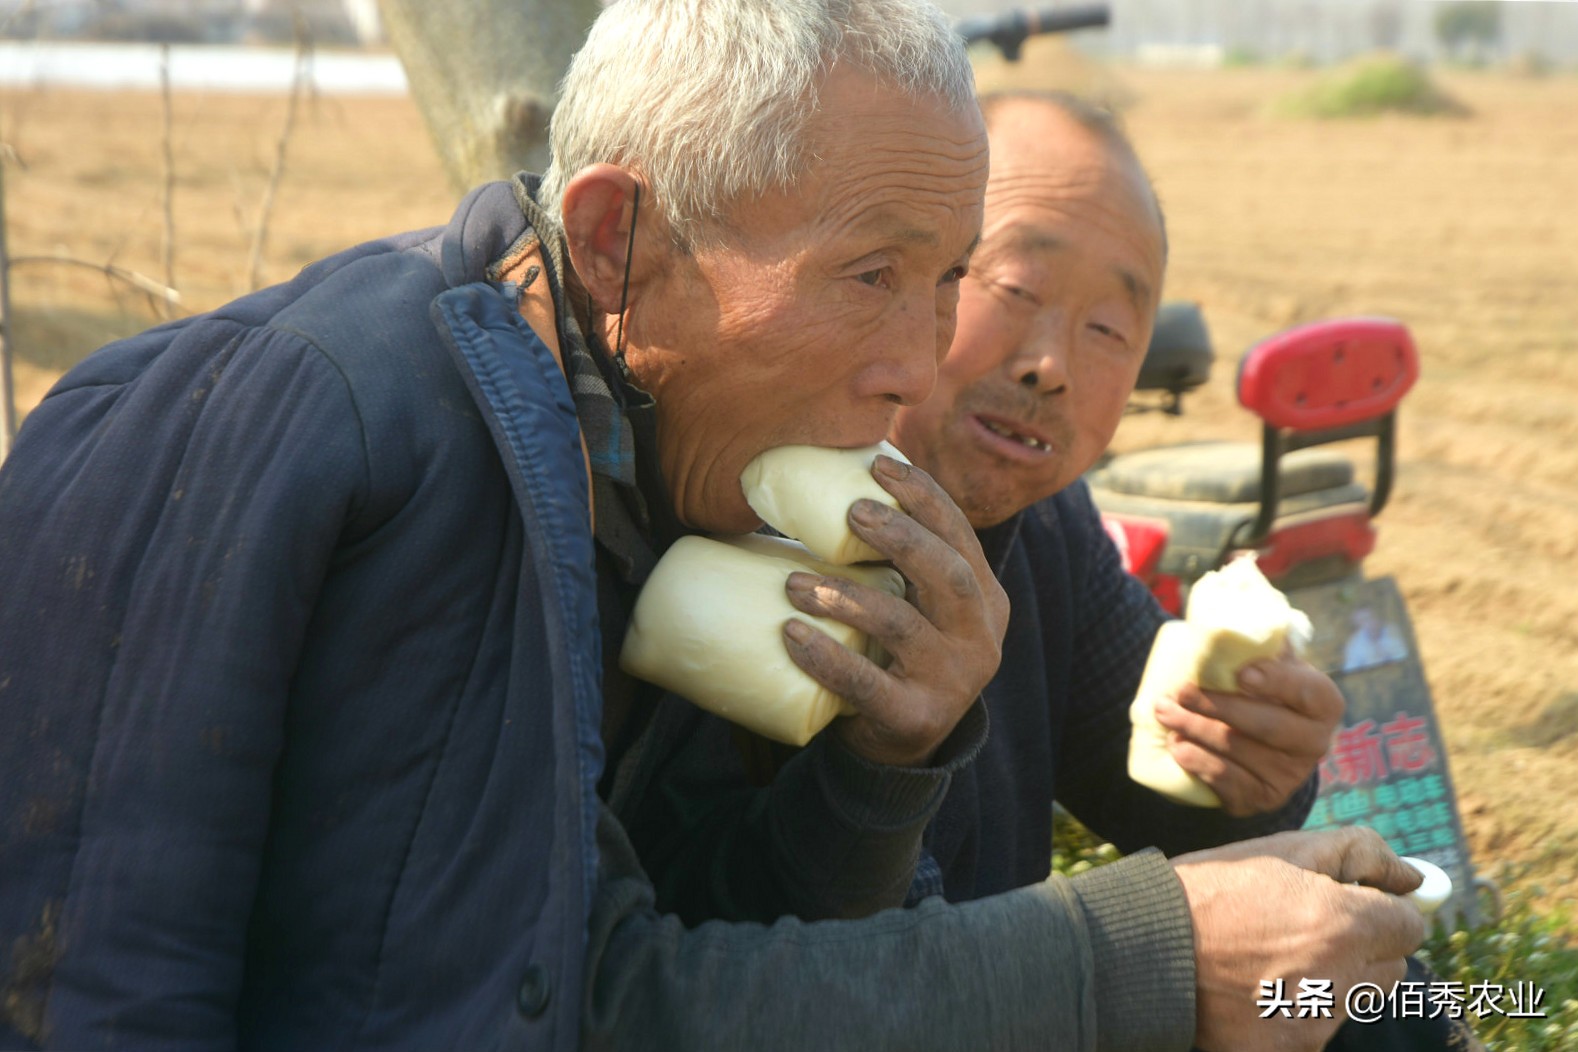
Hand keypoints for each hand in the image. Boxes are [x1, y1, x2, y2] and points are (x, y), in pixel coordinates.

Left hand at [780, 454, 1008, 766]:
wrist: (901, 747)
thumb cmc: (897, 653)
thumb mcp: (916, 605)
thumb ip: (899, 561)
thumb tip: (835, 482)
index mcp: (984, 599)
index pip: (961, 536)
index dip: (924, 497)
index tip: (880, 466)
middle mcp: (979, 638)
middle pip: (948, 575)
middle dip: (901, 537)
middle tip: (853, 512)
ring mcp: (952, 682)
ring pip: (904, 627)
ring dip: (848, 596)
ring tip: (794, 581)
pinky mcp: (915, 719)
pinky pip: (867, 684)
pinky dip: (827, 657)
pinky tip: (793, 635)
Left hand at [1153, 651, 1342, 815]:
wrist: (1264, 742)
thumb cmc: (1264, 690)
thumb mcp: (1273, 663)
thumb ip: (1264, 640)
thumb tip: (1241, 602)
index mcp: (1323, 702)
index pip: (1305, 691)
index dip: (1275, 682)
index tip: (1241, 674)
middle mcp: (1315, 742)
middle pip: (1266, 726)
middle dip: (1217, 707)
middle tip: (1180, 692)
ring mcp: (1291, 774)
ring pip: (1239, 752)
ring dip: (1196, 732)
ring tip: (1165, 714)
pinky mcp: (1264, 797)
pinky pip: (1229, 783)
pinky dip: (1200, 764)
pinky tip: (1178, 747)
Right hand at [1173, 827, 1426, 1051]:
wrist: (1146, 945)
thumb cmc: (1217, 887)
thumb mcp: (1286, 849)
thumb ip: (1363, 854)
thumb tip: (1416, 877)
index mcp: (1344, 925)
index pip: (1410, 926)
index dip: (1380, 909)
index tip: (1349, 904)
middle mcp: (1340, 982)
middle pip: (1389, 968)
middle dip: (1360, 948)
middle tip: (1303, 929)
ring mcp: (1315, 1025)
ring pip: (1353, 1001)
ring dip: (1329, 981)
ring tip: (1270, 959)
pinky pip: (1315, 1030)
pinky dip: (1296, 1012)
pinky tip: (1256, 990)